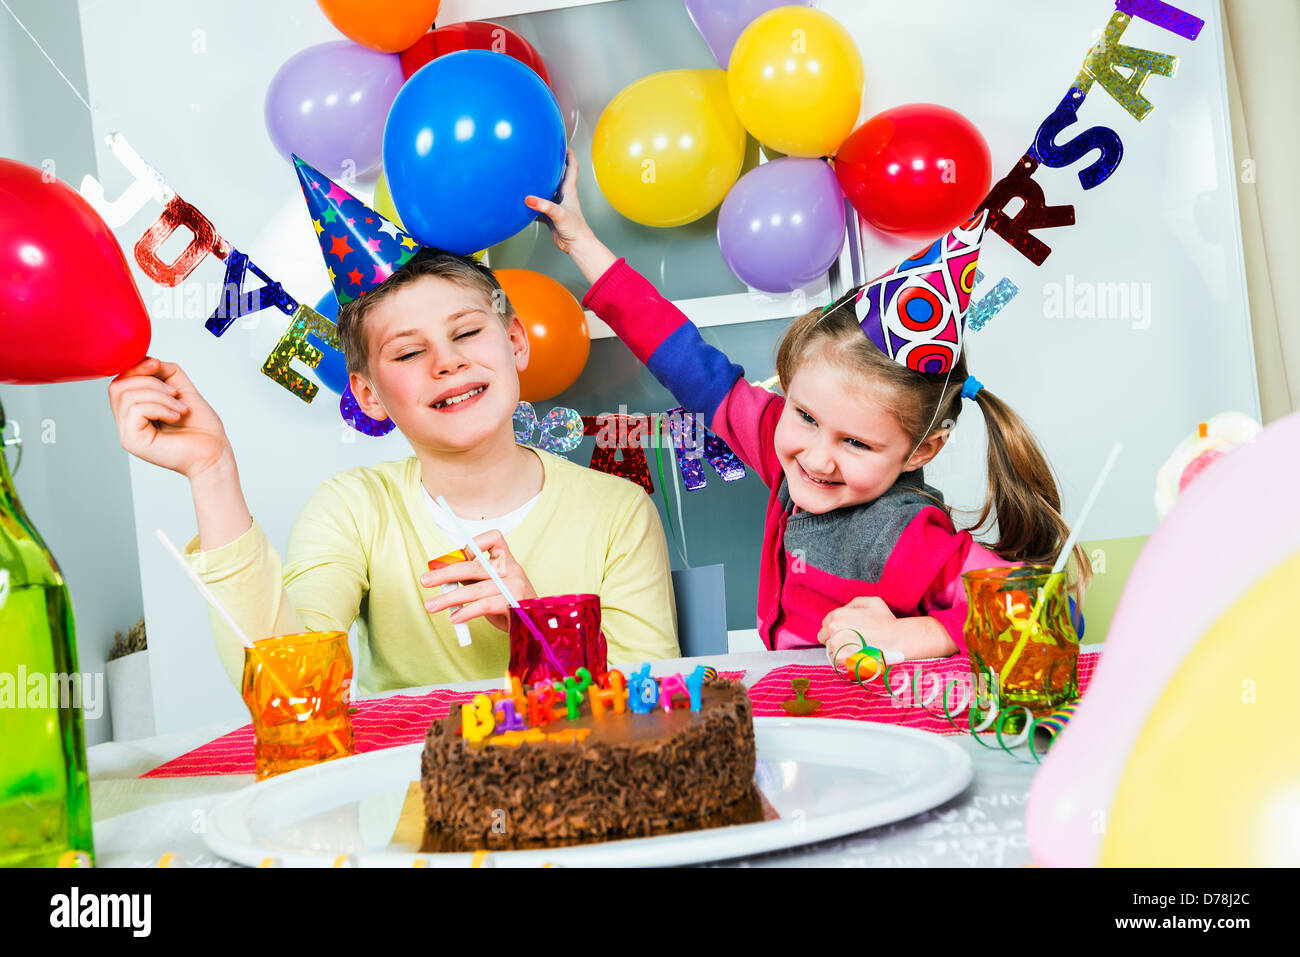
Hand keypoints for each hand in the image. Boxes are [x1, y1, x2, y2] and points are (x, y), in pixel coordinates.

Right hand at [108, 357, 232, 479]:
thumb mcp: (181, 389)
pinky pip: (134, 410)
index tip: (156, 365)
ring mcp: (126, 432)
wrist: (214, 452)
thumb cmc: (201, 427)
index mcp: (136, 410)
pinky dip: (159, 407)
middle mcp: (127, 421)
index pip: (120, 381)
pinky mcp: (131, 441)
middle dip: (150, 382)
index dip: (135, 368)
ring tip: (180, 408)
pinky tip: (175, 416)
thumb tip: (146, 360)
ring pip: (127, 396)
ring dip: (160, 396)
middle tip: (175, 394)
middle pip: (118, 386)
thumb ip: (164, 371)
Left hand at [420, 530, 537, 632]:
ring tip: (431, 606)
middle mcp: (512, 570)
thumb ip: (473, 580)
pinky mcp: (513, 604)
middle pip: (474, 566)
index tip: (460, 555)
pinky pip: (484, 606)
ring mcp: (514, 587)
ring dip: (449, 598)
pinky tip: (455, 617)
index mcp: (507, 561)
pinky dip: (466, 612)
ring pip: (475, 590)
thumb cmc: (509, 605)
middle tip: (425, 580)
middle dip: (445, 573)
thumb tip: (444, 579)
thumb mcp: (492, 588)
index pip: (494, 538)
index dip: (474, 543)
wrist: (535, 626)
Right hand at [524, 148, 592, 254]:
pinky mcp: (550, 216)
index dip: (568, 154)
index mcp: (569, 191)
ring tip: (527, 176)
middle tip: (540, 155)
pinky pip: (538, 206)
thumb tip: (528, 199)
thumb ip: (544, 206)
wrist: (576, 246)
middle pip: (557, 176)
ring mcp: (556, 205)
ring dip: (538, 184)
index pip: (571, 167)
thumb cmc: (575, 230)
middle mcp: (563, 196)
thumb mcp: (559, 215)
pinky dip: (531, 204)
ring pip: (546, 191)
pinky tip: (523, 203)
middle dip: (550, 165)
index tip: (561, 143)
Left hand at [818, 596, 898, 662]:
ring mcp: (836, 645)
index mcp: (837, 615)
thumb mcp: (871, 602)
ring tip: (855, 649)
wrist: (897, 640)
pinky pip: (835, 661)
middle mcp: (833, 629)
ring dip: (838, 650)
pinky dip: (843, 660)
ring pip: (830, 649)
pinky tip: (855, 656)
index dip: (835, 628)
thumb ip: (853, 604)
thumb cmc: (886, 621)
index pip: (826, 623)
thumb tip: (845, 610)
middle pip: (824, 636)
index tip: (846, 632)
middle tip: (850, 641)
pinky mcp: (841, 659)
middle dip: (834, 638)